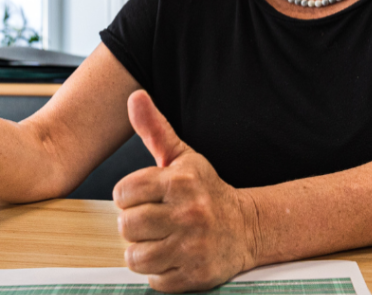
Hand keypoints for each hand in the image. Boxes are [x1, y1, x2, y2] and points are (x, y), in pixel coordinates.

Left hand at [113, 91, 259, 292]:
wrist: (248, 227)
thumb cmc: (207, 190)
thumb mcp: (184, 157)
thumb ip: (155, 129)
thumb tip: (134, 96)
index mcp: (180, 181)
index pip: (123, 192)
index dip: (129, 197)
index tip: (145, 197)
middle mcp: (188, 213)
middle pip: (127, 226)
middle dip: (134, 225)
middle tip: (152, 221)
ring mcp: (193, 246)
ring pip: (135, 257)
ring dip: (143, 251)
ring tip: (160, 240)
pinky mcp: (195, 276)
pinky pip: (154, 280)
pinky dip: (159, 272)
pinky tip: (173, 256)